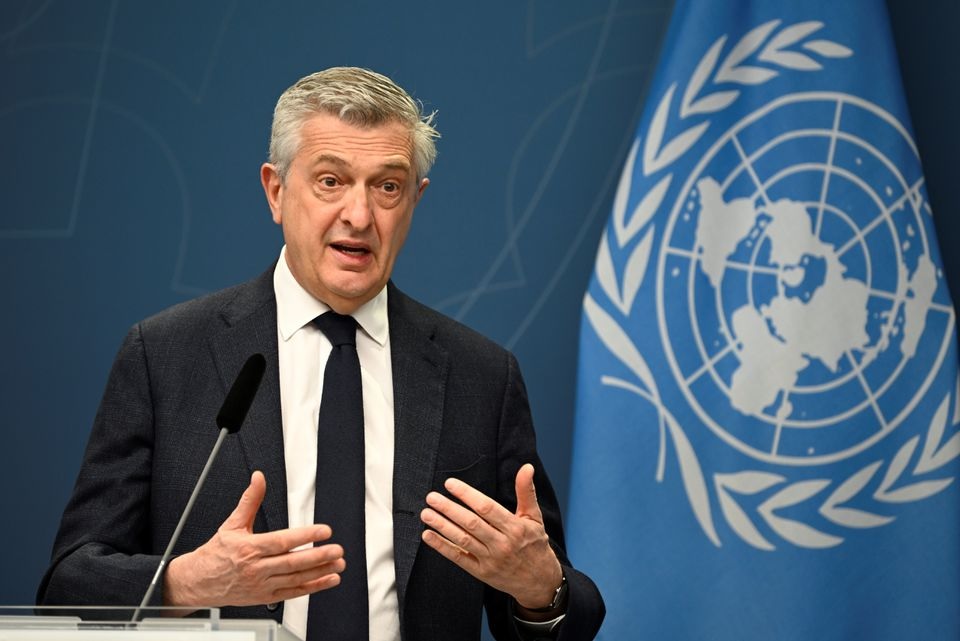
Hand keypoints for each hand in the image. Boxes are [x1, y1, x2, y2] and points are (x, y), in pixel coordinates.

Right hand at [164, 471, 345, 607]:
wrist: (198, 582)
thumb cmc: (216, 553)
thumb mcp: (231, 524)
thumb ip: (250, 500)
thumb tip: (258, 478)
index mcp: (249, 548)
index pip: (282, 541)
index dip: (305, 535)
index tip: (324, 530)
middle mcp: (256, 568)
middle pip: (292, 563)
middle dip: (318, 556)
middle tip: (337, 549)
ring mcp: (261, 585)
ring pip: (295, 579)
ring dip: (320, 572)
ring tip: (338, 563)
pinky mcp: (265, 597)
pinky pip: (292, 593)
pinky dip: (312, 587)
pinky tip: (328, 580)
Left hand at [419, 463, 562, 609]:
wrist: (539, 581)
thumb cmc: (534, 544)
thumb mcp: (534, 517)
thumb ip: (526, 491)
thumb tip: (527, 467)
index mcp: (514, 527)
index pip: (487, 508)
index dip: (467, 495)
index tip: (450, 484)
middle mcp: (502, 544)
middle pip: (471, 523)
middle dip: (449, 509)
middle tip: (432, 498)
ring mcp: (491, 560)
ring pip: (463, 540)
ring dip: (442, 526)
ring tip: (426, 514)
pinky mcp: (481, 572)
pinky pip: (458, 558)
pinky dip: (442, 547)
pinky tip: (428, 536)